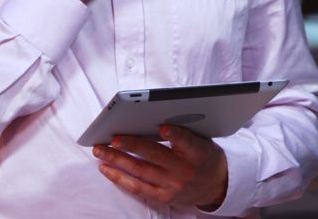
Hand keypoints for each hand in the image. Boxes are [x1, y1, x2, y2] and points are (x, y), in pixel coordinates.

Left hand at [93, 125, 227, 208]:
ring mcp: (173, 185)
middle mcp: (184, 170)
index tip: (163, 127)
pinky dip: (120, 178)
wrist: (217, 185)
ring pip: (140, 171)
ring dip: (117, 160)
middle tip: (112, 138)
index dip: (175, 134)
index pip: (186, 141)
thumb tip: (154, 119)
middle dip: (130, 145)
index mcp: (197, 152)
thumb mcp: (203, 140)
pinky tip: (106, 169)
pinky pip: (138, 188)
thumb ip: (184, 132)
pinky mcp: (164, 197)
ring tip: (100, 151)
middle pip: (154, 155)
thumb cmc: (204, 155)